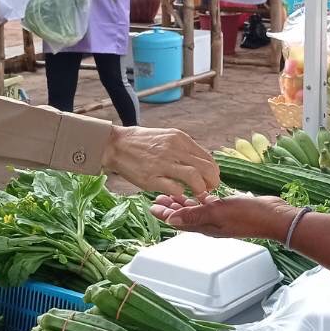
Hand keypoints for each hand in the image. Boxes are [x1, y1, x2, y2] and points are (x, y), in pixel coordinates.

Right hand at [102, 126, 219, 197]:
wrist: (115, 144)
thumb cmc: (141, 141)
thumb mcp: (166, 136)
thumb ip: (183, 148)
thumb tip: (201, 162)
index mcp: (179, 138)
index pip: (208, 157)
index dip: (214, 171)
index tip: (212, 179)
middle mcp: (173, 149)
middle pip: (206, 168)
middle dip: (212, 182)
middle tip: (210, 189)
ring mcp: (162, 164)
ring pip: (194, 178)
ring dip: (200, 189)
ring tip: (198, 194)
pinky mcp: (151, 178)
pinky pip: (175, 189)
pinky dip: (181, 193)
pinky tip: (179, 194)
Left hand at [151, 193, 298, 239]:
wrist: (273, 217)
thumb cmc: (249, 216)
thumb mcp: (218, 213)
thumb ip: (194, 215)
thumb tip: (170, 219)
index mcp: (206, 227)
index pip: (180, 222)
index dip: (165, 214)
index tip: (153, 207)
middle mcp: (211, 224)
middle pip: (185, 216)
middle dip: (171, 208)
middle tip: (158, 199)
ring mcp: (221, 218)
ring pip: (197, 211)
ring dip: (184, 204)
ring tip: (173, 195)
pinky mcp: (230, 210)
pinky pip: (210, 206)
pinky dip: (201, 201)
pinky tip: (200, 194)